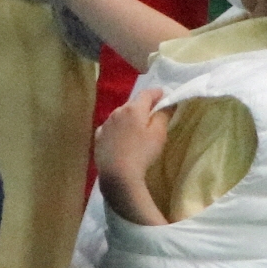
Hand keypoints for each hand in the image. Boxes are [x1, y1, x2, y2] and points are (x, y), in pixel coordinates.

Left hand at [95, 84, 172, 224]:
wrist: (118, 175)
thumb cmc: (142, 153)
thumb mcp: (159, 134)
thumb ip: (164, 115)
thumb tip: (168, 102)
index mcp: (134, 108)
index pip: (147, 93)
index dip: (157, 93)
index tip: (164, 95)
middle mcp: (117, 111)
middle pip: (133, 104)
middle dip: (143, 106)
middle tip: (152, 115)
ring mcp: (106, 124)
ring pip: (120, 115)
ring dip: (129, 118)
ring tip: (136, 129)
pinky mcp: (98, 137)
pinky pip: (110, 128)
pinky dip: (117, 129)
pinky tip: (121, 139)